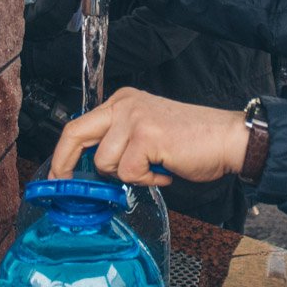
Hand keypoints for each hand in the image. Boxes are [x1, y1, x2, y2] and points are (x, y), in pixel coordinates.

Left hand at [51, 88, 250, 186]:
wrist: (228, 139)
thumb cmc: (193, 140)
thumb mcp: (146, 132)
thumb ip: (119, 142)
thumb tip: (91, 168)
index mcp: (123, 101)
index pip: (79, 125)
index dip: (63, 153)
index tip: (58, 174)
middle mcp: (125, 104)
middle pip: (75, 134)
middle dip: (65, 164)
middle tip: (63, 184)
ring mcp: (134, 118)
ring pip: (105, 163)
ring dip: (130, 176)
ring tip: (154, 168)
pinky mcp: (146, 136)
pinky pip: (129, 173)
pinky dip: (147, 180)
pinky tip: (165, 170)